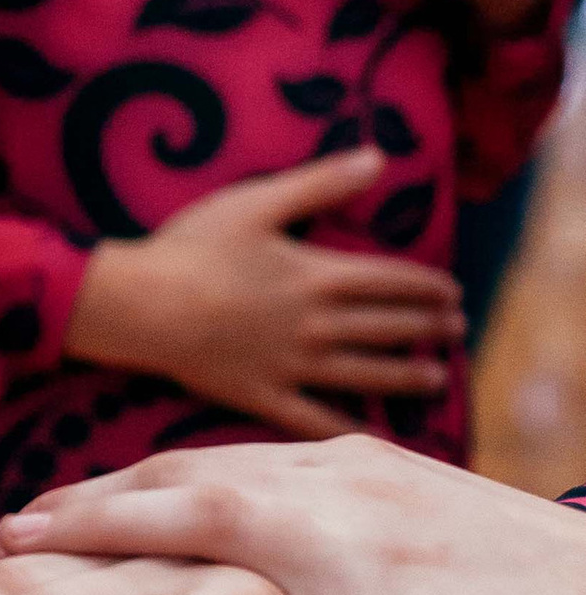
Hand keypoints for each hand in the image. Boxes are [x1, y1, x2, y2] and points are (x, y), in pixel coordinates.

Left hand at [0, 438, 585, 594]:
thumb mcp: (409, 543)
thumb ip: (315, 544)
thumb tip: (230, 564)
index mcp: (344, 474)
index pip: (192, 470)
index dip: (93, 500)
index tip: (11, 527)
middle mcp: (349, 501)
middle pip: (178, 505)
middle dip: (71, 534)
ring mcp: (382, 567)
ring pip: (219, 590)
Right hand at [67, 147, 460, 434]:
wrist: (139, 306)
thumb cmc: (191, 247)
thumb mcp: (257, 202)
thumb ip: (321, 183)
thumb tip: (378, 158)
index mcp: (317, 276)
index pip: (391, 281)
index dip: (427, 286)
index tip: (453, 292)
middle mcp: (315, 325)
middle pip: (387, 327)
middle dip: (427, 328)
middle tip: (456, 330)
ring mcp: (290, 365)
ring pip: (364, 374)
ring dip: (405, 376)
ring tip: (436, 378)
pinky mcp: (260, 395)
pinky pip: (312, 419)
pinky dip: (344, 428)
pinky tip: (369, 436)